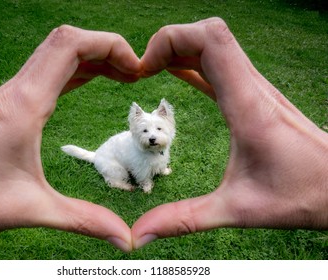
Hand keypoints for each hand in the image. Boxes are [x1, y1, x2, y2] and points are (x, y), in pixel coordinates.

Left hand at [0, 26, 140, 251]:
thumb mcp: (29, 210)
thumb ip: (83, 219)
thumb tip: (125, 239)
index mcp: (25, 105)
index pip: (71, 46)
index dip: (109, 45)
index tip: (135, 69)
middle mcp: (17, 91)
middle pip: (67, 42)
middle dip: (107, 49)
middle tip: (134, 74)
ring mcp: (11, 95)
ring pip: (56, 54)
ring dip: (92, 58)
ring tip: (120, 76)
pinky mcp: (8, 105)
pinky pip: (47, 73)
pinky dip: (75, 70)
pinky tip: (88, 82)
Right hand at [132, 18, 327, 248]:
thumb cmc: (300, 197)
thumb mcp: (236, 211)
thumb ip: (184, 220)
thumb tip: (140, 234)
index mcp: (248, 107)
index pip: (210, 40)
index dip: (170, 40)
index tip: (145, 70)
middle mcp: (254, 88)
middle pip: (209, 34)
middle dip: (169, 42)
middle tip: (143, 71)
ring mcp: (256, 89)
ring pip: (216, 45)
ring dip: (180, 50)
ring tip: (152, 71)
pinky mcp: (255, 97)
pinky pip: (221, 66)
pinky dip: (194, 62)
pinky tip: (178, 74)